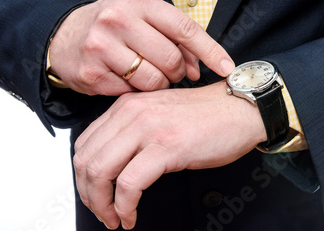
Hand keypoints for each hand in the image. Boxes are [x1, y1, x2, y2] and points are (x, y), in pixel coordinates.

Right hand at [49, 0, 234, 94]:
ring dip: (158, 83)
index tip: (227, 67)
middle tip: (172, 71)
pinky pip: (131, 93)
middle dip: (178, 71)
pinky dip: (135, 91)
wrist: (63, 36)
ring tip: (148, 74)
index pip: (184, 27)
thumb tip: (199, 67)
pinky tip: (126, 78)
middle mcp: (118, 18)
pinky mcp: (91, 72)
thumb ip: (173, 36)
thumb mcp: (142, 16)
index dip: (210, 50)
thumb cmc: (113, 26)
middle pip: (171, 58)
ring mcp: (101, 46)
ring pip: (153, 80)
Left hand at [73, 81, 266, 229]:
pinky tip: (131, 216)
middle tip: (102, 211)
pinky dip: (124, 207)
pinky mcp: (166, 147)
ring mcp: (148, 129)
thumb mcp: (159, 115)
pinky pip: (129, 185)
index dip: (82, 176)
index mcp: (127, 106)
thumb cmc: (207, 116)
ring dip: (102, 204)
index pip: (84, 144)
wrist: (240, 109)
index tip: (94, 193)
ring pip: (100, 172)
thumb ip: (133, 130)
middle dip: (88, 194)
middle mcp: (132, 113)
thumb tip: (113, 164)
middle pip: (85, 160)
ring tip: (114, 218)